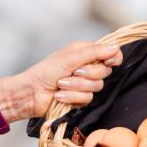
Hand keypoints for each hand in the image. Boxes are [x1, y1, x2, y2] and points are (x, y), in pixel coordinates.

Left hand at [0, 42, 122, 121]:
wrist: (31, 93)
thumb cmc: (45, 71)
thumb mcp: (70, 57)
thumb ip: (94, 52)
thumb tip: (115, 47)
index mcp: (85, 53)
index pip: (111, 53)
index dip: (113, 58)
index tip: (108, 62)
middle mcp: (87, 67)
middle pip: (105, 72)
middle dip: (88, 74)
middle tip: (73, 72)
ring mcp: (84, 84)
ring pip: (96, 87)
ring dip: (76, 86)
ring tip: (61, 84)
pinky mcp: (80, 99)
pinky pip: (87, 99)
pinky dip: (72, 97)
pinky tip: (60, 95)